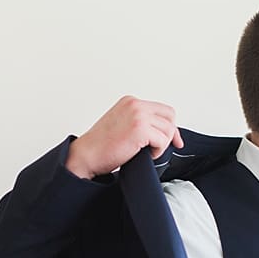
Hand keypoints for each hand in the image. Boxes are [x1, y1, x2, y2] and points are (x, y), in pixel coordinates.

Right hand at [65, 96, 184, 179]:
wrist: (86, 155)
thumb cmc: (101, 145)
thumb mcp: (122, 125)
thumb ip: (140, 122)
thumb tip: (163, 131)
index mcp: (130, 102)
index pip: (162, 109)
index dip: (169, 126)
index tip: (172, 140)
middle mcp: (135, 104)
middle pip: (169, 116)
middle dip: (169, 134)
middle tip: (161, 147)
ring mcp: (138, 115)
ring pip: (168, 129)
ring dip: (162, 144)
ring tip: (147, 152)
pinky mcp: (140, 129)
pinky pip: (162, 141)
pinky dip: (157, 151)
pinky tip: (145, 154)